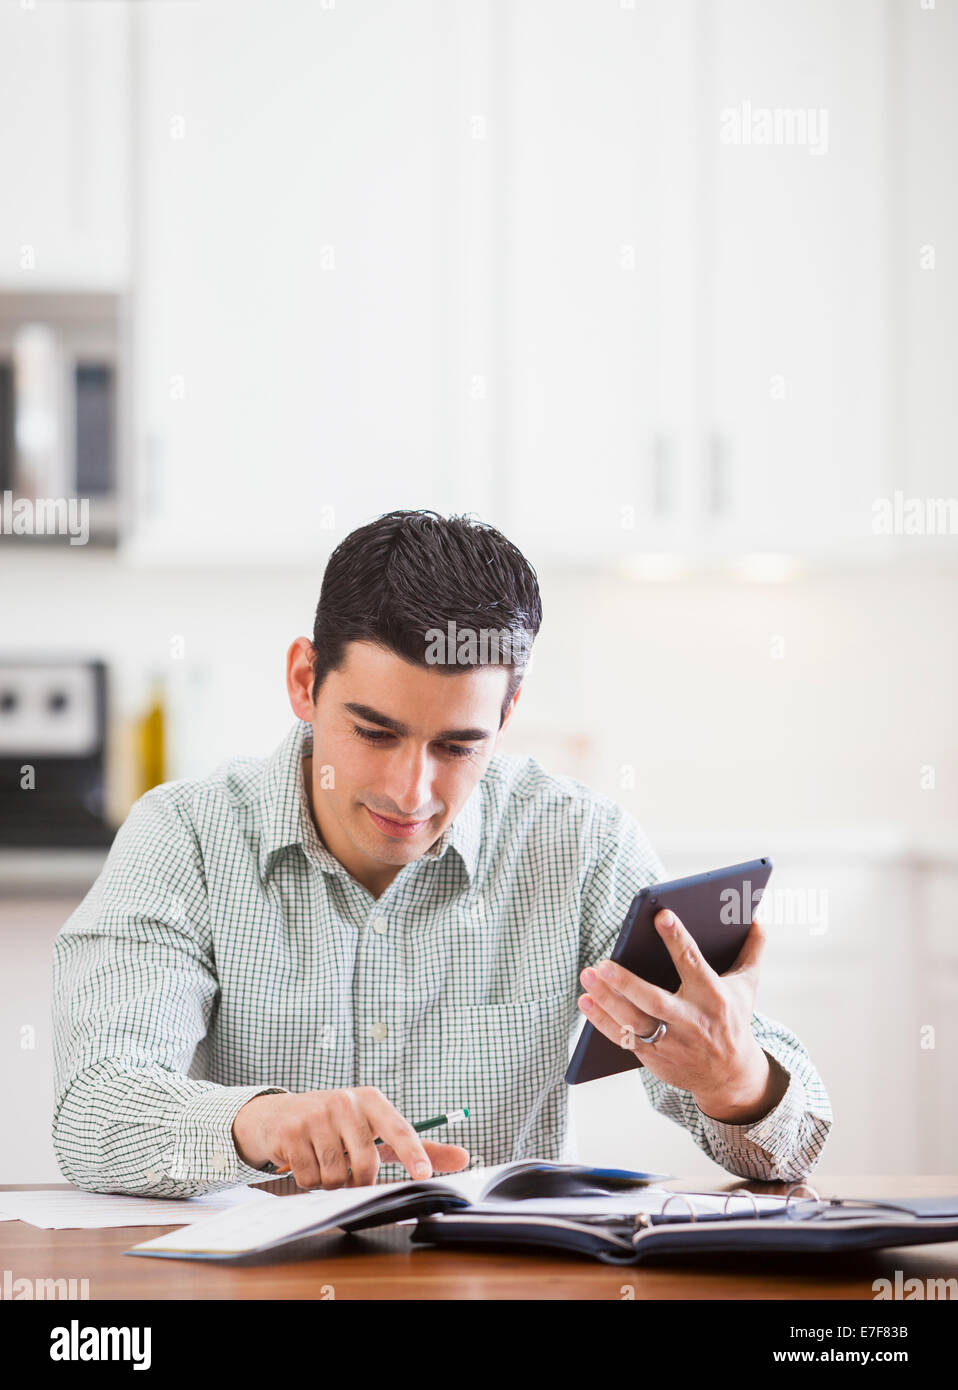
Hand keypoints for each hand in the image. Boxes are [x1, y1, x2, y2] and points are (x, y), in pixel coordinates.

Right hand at [232, 1087, 469, 1189]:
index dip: (414, 1153)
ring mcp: (315, 1115)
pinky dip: (310, 1180)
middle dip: (360, 1181)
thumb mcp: (376, 1128)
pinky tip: (306, 1160)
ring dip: (332, 1181)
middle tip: (350, 1173)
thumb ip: (419, 1145)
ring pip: (336, 1176)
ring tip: (325, 1161)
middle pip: (366, 1163)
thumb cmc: (338, 1124)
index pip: (398, 1129)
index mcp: (370, 1099)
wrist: (280, 1114)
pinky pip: (310, 1178)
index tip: (425, 1175)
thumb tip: (464, 1158)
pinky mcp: (291, 1132)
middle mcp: (344, 1102)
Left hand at [578, 909, 785, 1121]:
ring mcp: (671, 1042)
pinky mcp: (654, 1058)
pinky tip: (585, 1001)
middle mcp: (691, 1021)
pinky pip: (623, 1039)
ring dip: (607, 1000)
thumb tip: (758, 916)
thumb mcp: (747, 986)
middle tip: (602, 963)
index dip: (677, 940)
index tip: (660, 915)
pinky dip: (602, 1021)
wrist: (730, 1076)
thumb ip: (753, 950)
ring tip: (587, 975)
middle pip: (655, 1001)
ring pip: (634, 1021)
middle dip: (627, 983)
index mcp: (713, 996)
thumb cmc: (733, 1019)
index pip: (693, 963)